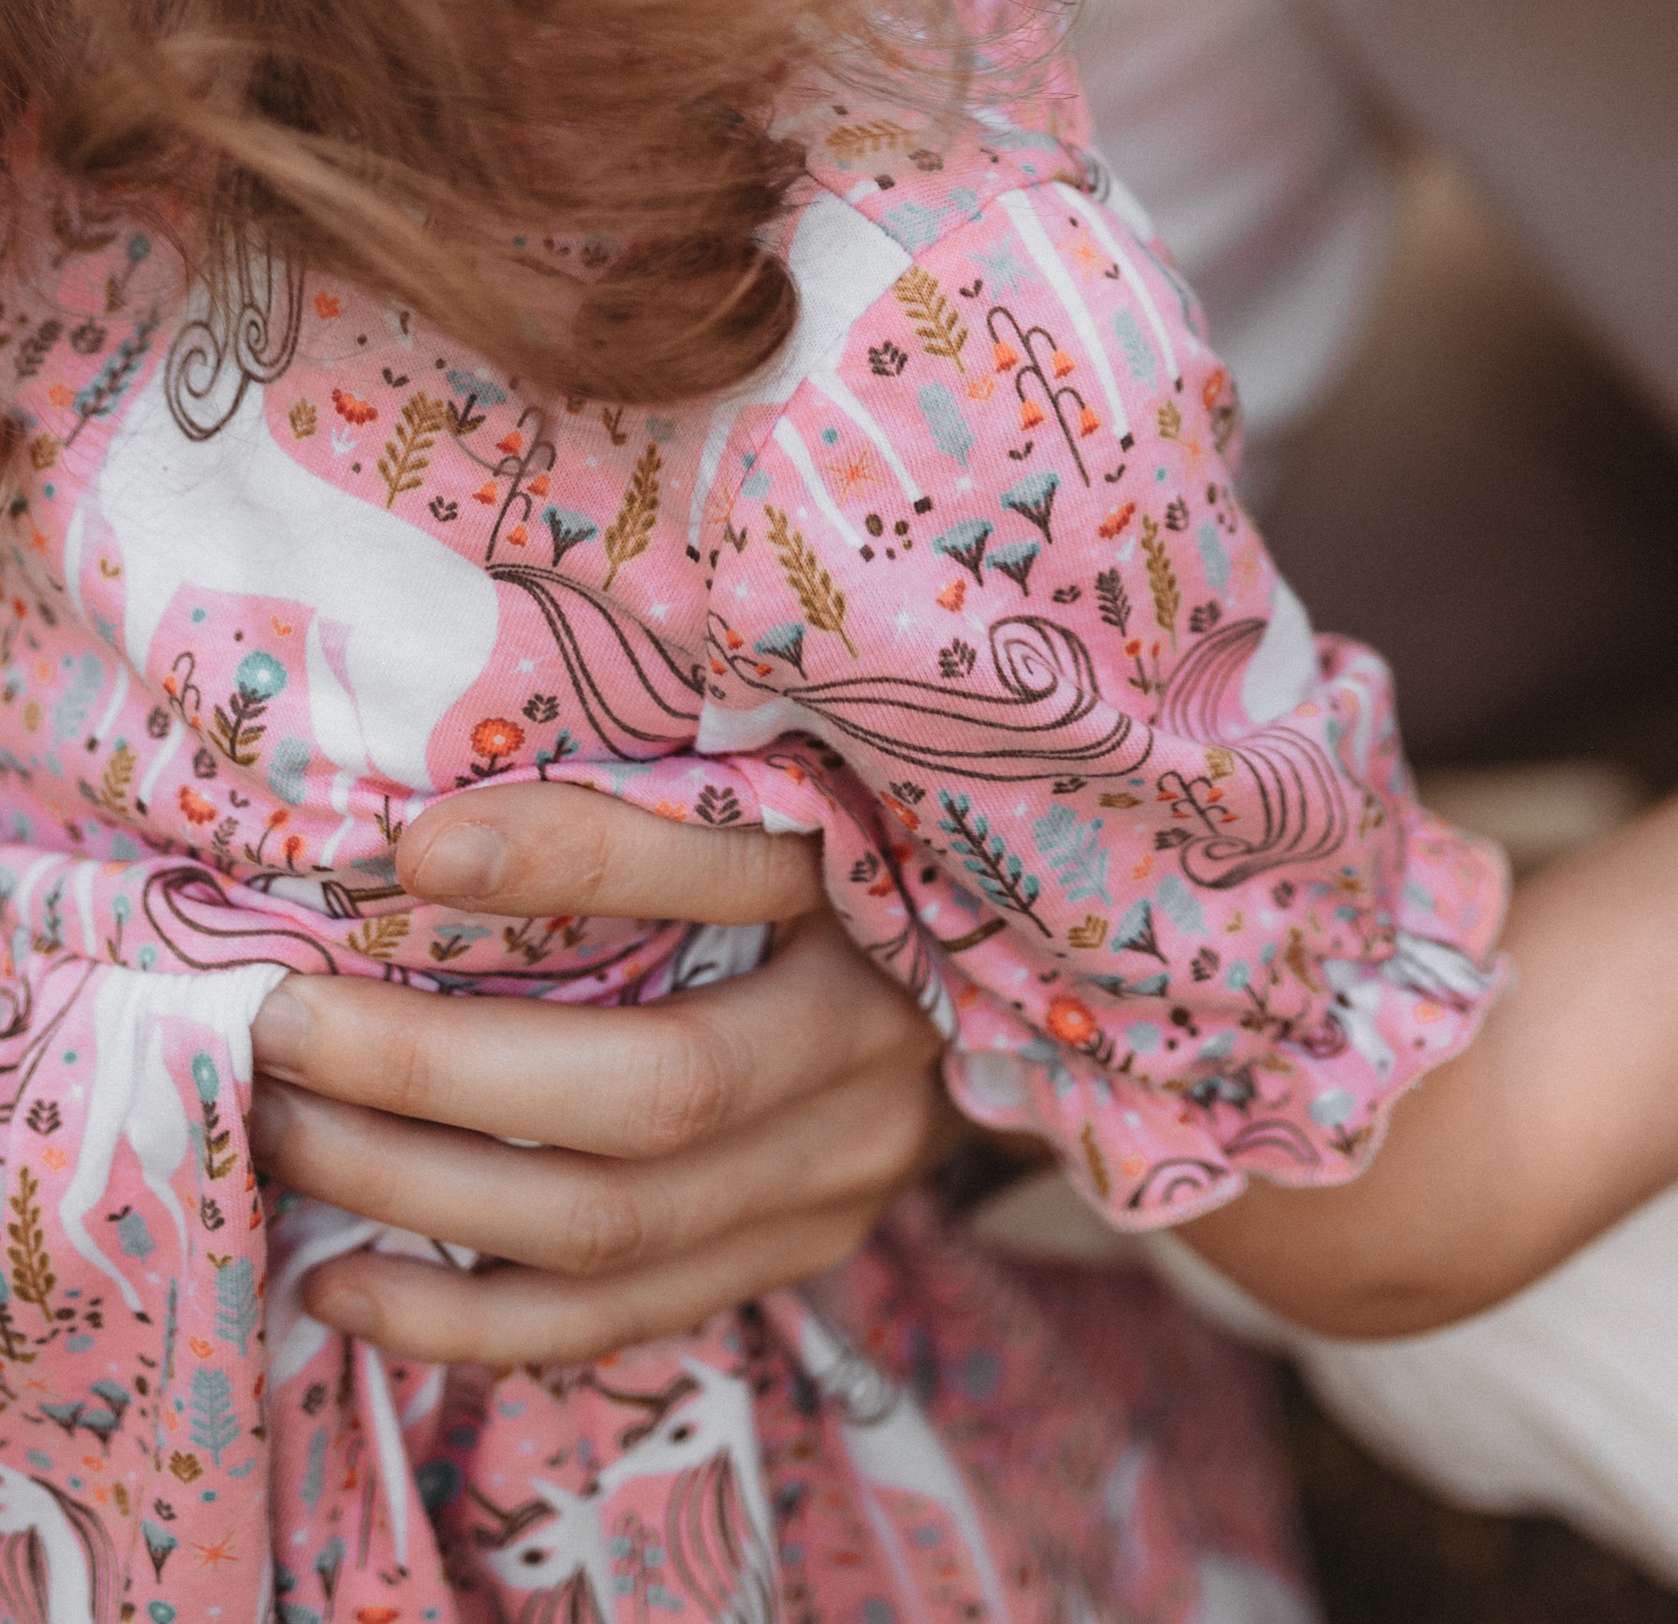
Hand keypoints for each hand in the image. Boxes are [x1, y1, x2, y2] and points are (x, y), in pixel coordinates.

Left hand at [249, 789, 956, 1365]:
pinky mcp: (798, 1256)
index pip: (734, 869)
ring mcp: (840, 1176)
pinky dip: (461, 1317)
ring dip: (419, 1191)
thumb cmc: (837, 845)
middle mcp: (873, 1048)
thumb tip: (435, 819)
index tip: (411, 849)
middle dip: (434, 1070)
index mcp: (879, 887)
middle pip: (653, 1091)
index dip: (575, 862)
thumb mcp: (780, 782)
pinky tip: (340, 1284)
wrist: (970, 983)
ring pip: (612, 1228)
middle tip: (281, 1024)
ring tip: (286, 1137)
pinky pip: (614, 1321)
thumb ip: (650, 790)